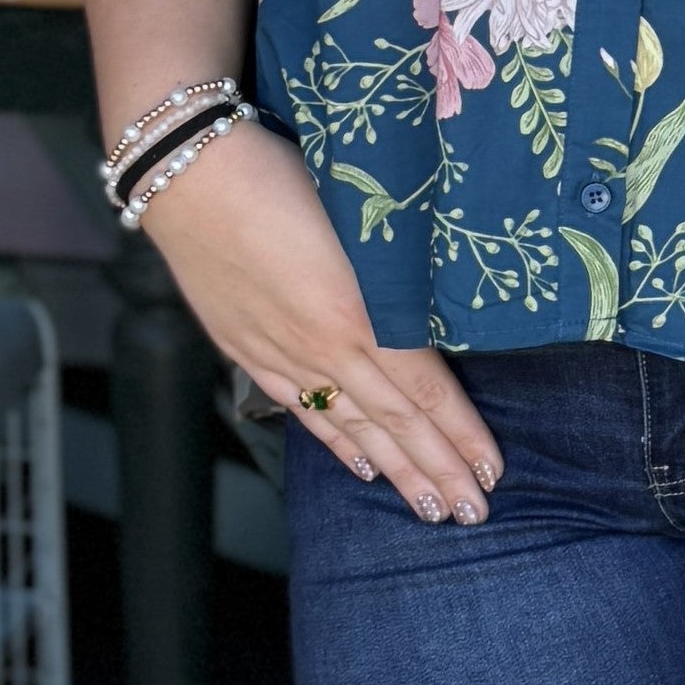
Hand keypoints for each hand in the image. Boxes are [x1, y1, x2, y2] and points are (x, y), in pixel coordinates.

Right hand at [140, 119, 501, 521]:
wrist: (190, 174)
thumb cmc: (282, 170)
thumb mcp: (359, 210)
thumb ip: (396, 265)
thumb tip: (440, 299)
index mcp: (358, 309)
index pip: (424, 389)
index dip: (461, 433)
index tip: (493, 470)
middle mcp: (323, 345)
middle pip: (394, 421)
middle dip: (439, 470)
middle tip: (475, 513)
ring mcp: (281, 353)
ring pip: (351, 426)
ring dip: (395, 470)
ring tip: (430, 508)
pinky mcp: (247, 348)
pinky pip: (300, 409)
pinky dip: (335, 442)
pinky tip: (359, 466)